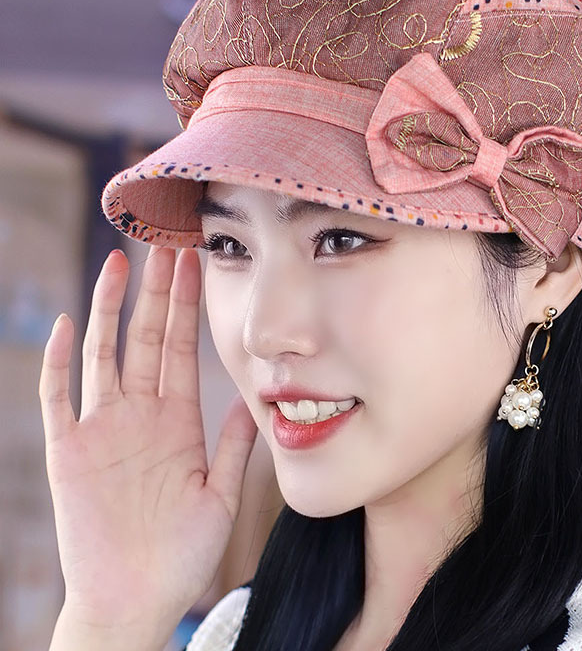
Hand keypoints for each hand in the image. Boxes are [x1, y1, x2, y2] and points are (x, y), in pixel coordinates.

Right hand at [39, 246, 257, 631]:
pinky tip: (72, 324)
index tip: (198, 263)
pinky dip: (61, 361)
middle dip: (157, 292)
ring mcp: (102, 429)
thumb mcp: (220, 491)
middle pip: (146, 338)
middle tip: (166, 243)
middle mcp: (139, 415)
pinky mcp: (68, 453)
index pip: (182, 348)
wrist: (137, 602)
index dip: (188, 306)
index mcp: (176, 419)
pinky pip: (60, 398)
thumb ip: (235, 444)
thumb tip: (257, 398)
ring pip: (105, 355)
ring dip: (112, 309)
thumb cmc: (181, 553)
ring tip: (121, 263)